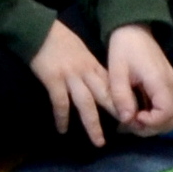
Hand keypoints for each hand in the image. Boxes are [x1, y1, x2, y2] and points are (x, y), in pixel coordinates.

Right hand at [29, 20, 122, 145]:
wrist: (39, 30)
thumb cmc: (59, 40)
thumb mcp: (81, 52)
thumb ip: (90, 68)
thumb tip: (99, 84)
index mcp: (93, 65)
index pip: (112, 85)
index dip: (123, 100)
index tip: (132, 114)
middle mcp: (86, 72)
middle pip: (105, 96)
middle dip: (116, 114)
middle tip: (126, 131)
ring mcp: (70, 76)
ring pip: (86, 104)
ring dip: (93, 124)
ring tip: (99, 141)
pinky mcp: (53, 79)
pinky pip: (60, 103)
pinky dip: (62, 117)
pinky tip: (62, 130)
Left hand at [105, 26, 172, 136]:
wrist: (134, 31)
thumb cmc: (124, 49)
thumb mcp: (116, 73)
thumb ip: (121, 97)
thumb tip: (127, 120)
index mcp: (160, 81)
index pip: (167, 112)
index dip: (151, 122)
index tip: (133, 118)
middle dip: (155, 127)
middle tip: (134, 123)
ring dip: (162, 124)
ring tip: (140, 121)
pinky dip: (164, 117)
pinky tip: (144, 113)